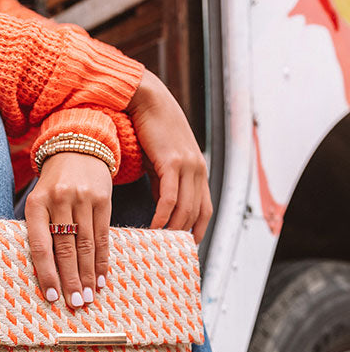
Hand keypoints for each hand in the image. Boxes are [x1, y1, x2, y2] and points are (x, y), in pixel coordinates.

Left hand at [24, 152, 112, 307]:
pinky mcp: (103, 200)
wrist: (77, 149)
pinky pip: (103, 237)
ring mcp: (83, 199)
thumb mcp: (39, 202)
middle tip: (75, 304)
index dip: (47, 273)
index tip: (52, 297)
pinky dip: (102, 261)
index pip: (41, 245)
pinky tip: (102, 279)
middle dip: (71, 280)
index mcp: (37, 204)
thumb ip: (41, 232)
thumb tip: (47, 275)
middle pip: (66, 249)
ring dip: (88, 276)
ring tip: (88, 297)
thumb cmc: (53, 186)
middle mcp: (60, 200)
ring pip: (86, 246)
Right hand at [127, 70, 212, 242]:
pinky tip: (152, 228)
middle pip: (196, 214)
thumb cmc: (150, 129)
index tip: (185, 248)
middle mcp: (198, 169)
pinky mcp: (172, 162)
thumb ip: (166, 184)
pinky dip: (162, 217)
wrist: (146, 99)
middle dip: (183, 236)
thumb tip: (163, 210)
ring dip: (172, 230)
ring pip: (185, 209)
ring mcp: (187, 165)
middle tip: (167, 252)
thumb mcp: (162, 161)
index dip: (198, 231)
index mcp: (198, 170)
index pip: (205, 210)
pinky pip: (170, 199)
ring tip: (157, 243)